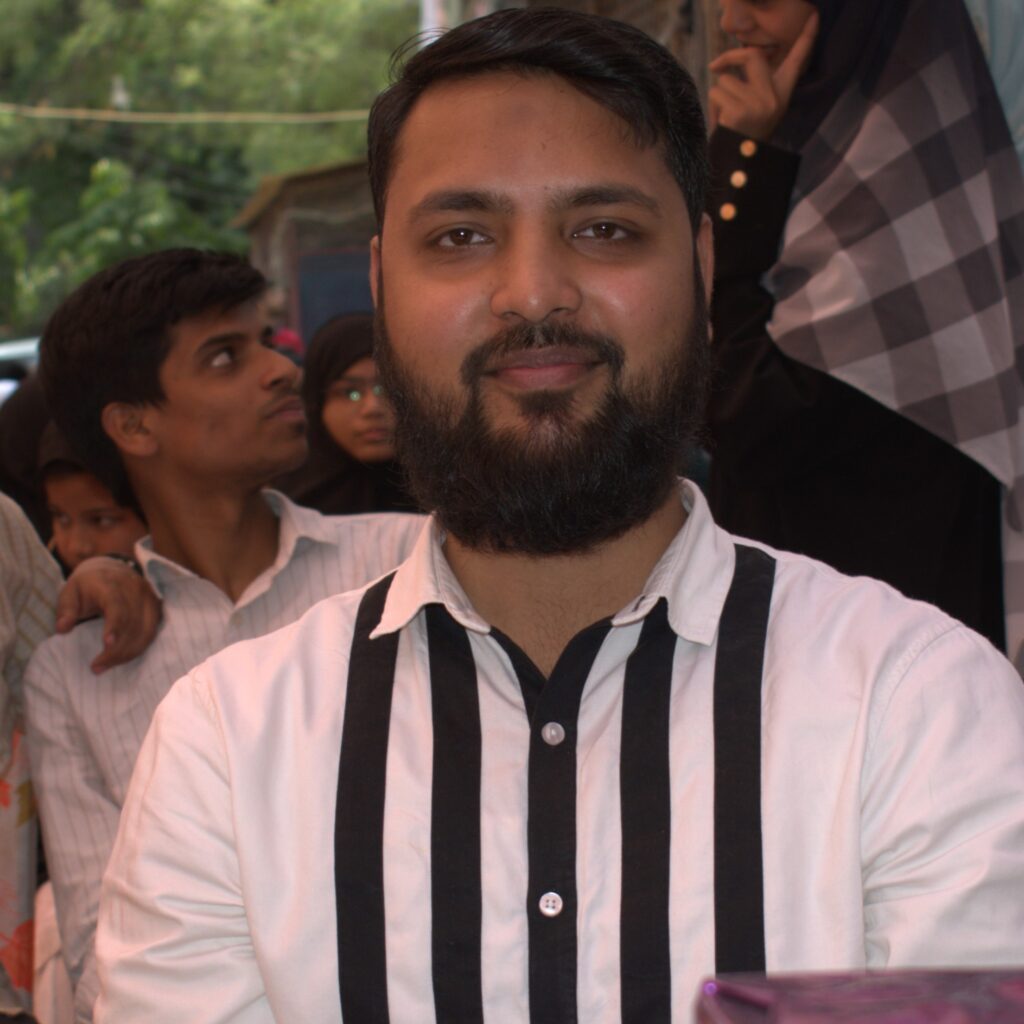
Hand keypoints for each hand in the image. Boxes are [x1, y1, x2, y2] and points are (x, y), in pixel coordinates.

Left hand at [55, 556, 162, 673]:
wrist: (111, 568)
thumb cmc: (86, 586)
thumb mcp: (69, 593)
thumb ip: (65, 610)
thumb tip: (62, 629)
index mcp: (111, 583)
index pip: (117, 606)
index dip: (115, 626)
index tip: (107, 644)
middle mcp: (135, 589)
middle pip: (132, 623)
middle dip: (117, 649)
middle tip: (96, 668)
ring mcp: (149, 598)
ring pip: (145, 631)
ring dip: (128, 653)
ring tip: (106, 665)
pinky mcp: (156, 607)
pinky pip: (151, 633)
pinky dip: (138, 648)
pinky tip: (122, 658)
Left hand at [709, 10, 818, 139]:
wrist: (738, 163)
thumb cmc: (743, 134)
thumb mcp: (756, 108)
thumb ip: (754, 85)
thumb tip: (735, 61)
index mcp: (781, 95)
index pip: (796, 62)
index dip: (806, 39)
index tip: (814, 16)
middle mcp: (774, 98)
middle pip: (752, 56)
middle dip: (731, 57)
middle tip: (715, 66)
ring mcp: (757, 104)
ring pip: (726, 80)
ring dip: (718, 96)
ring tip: (725, 117)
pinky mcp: (739, 112)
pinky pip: (716, 94)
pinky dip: (712, 107)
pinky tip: (721, 123)